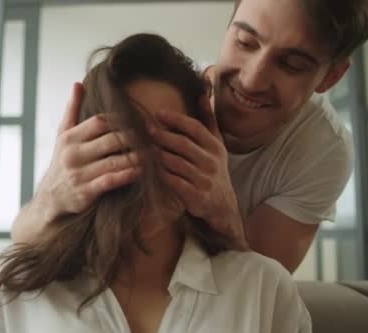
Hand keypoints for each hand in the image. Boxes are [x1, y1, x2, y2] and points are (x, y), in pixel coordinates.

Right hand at [16, 83, 140, 239]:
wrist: (50, 199)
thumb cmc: (63, 163)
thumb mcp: (63, 135)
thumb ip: (72, 110)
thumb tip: (78, 83)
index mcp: (69, 137)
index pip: (100, 121)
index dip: (121, 120)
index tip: (139, 122)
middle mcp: (72, 154)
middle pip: (111, 139)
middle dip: (134, 138)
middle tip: (152, 137)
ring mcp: (79, 174)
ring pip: (114, 160)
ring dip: (136, 157)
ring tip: (153, 153)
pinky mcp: (86, 192)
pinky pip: (112, 180)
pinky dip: (129, 175)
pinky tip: (142, 171)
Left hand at [149, 98, 247, 249]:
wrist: (221, 204)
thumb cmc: (213, 168)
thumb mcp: (216, 144)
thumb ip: (208, 120)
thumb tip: (202, 93)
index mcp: (215, 146)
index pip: (195, 128)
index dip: (176, 120)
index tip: (158, 113)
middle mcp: (211, 162)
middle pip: (183, 144)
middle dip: (163, 136)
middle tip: (146, 129)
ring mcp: (204, 179)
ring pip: (175, 163)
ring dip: (159, 154)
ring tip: (146, 147)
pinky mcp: (195, 196)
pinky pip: (173, 181)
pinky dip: (161, 174)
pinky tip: (151, 168)